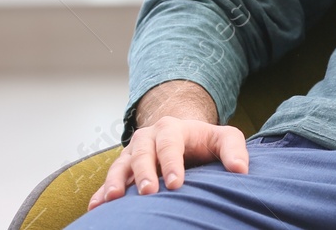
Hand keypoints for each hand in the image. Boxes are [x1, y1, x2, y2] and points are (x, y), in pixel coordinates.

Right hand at [85, 116, 247, 209]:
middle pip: (142, 153)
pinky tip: (96, 207)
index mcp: (171, 128)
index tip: (177, 183)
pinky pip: (110, 180)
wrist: (182, 137)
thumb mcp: (223, 138)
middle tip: (149, 192)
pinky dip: (101, 192)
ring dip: (116, 181)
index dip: (172, 163)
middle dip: (145, 172)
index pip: (170, 144)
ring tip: (114, 199)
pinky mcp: (123, 168)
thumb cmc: (204, 142)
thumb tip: (240, 169)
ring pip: (121, 165)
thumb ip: (233, 149)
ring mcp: (132, 152)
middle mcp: (147, 138)